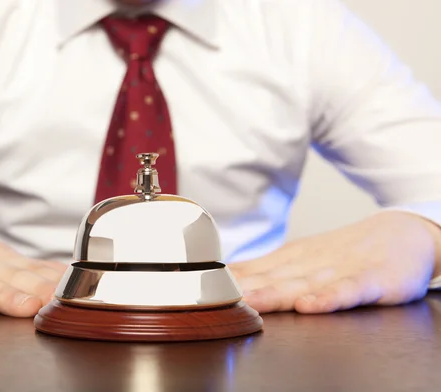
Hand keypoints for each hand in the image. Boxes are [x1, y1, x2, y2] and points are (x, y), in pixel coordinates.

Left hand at [230, 211, 440, 313]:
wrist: (403, 232)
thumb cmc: (347, 251)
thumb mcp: (302, 257)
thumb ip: (267, 269)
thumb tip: (226, 274)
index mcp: (293, 259)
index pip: (255, 271)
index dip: (228, 283)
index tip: (201, 290)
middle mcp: (311, 263)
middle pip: (273, 279)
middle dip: (244, 290)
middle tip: (216, 298)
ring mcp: (341, 270)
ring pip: (304, 284)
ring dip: (276, 293)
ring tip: (251, 302)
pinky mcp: (372, 281)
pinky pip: (348, 290)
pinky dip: (329, 298)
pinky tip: (311, 305)